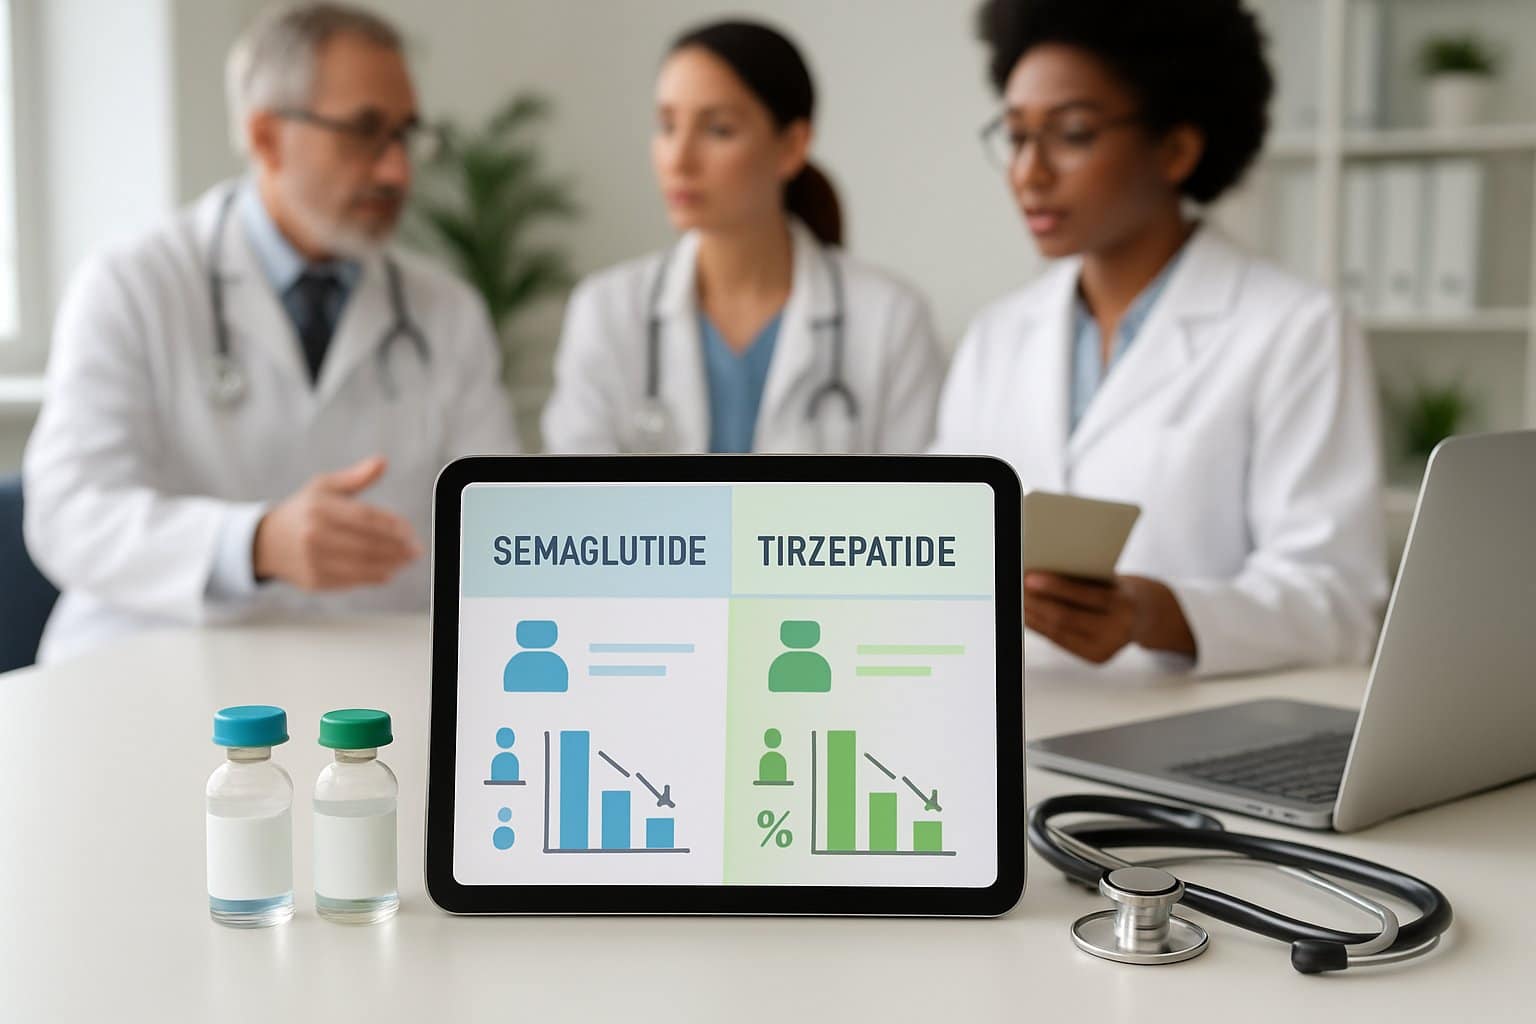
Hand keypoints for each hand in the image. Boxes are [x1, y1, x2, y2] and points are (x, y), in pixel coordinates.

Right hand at [252, 456, 422, 590]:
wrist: (267, 542)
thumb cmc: (303, 512)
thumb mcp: (324, 487)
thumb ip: (355, 477)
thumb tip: (382, 462)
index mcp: (320, 508)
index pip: (366, 518)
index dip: (393, 526)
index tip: (410, 531)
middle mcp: (315, 535)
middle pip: (367, 543)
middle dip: (397, 548)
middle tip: (415, 550)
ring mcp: (314, 560)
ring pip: (363, 565)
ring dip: (391, 564)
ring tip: (406, 560)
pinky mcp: (315, 580)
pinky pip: (352, 580)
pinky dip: (374, 577)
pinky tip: (388, 571)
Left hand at [1024, 572, 1196, 663]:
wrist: (1146, 614)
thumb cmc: (1119, 590)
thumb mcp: (1109, 579)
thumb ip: (1082, 579)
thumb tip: (1040, 575)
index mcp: (1124, 603)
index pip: (1085, 595)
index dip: (1055, 587)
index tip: (1030, 577)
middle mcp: (1118, 629)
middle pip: (1067, 617)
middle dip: (1037, 604)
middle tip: (1016, 588)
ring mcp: (1108, 648)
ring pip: (1060, 633)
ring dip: (1034, 617)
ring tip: (1017, 601)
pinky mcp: (1098, 659)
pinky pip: (1062, 643)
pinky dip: (1042, 629)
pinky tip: (1028, 617)